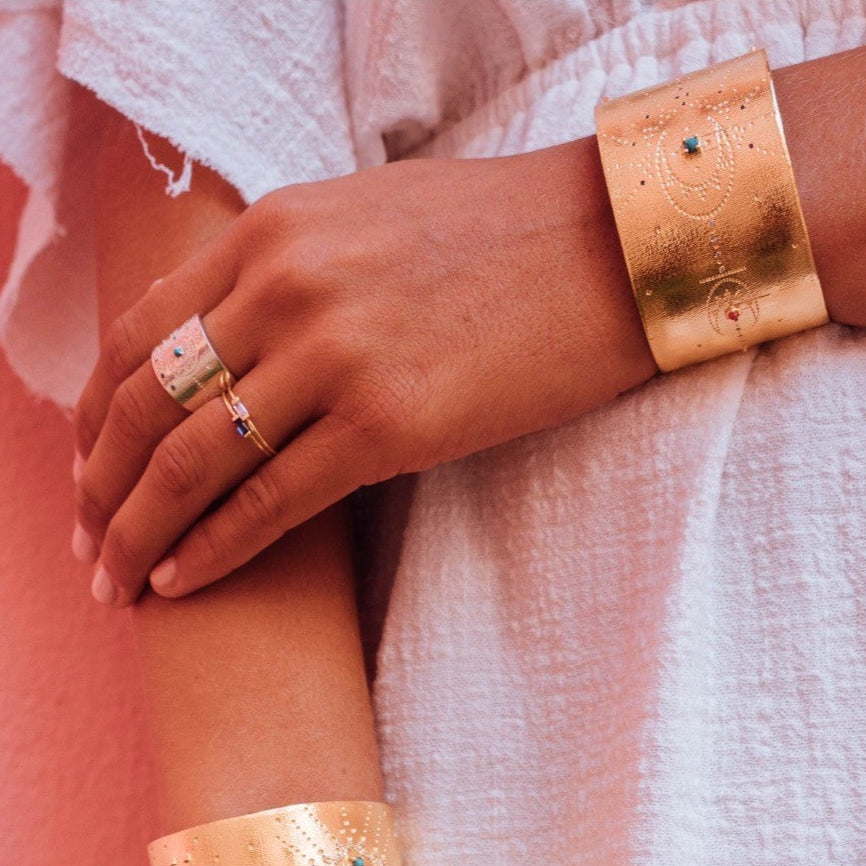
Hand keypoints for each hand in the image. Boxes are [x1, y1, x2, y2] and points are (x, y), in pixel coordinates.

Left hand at [72, 137, 655, 605]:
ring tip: (118, 580)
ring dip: (141, 533)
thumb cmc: (494, 234)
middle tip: (87, 546)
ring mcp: (336, 356)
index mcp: (272, 232)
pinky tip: (181, 583)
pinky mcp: (391, 425)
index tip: (85, 470)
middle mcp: (286, 287)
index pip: (137, 335)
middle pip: (145, 406)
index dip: (92, 416)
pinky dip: (214, 550)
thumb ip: (276, 271)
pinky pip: (271, 501)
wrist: (608, 248)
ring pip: (193, 463)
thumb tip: (214, 346)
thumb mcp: (359, 221)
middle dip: (100, 490)